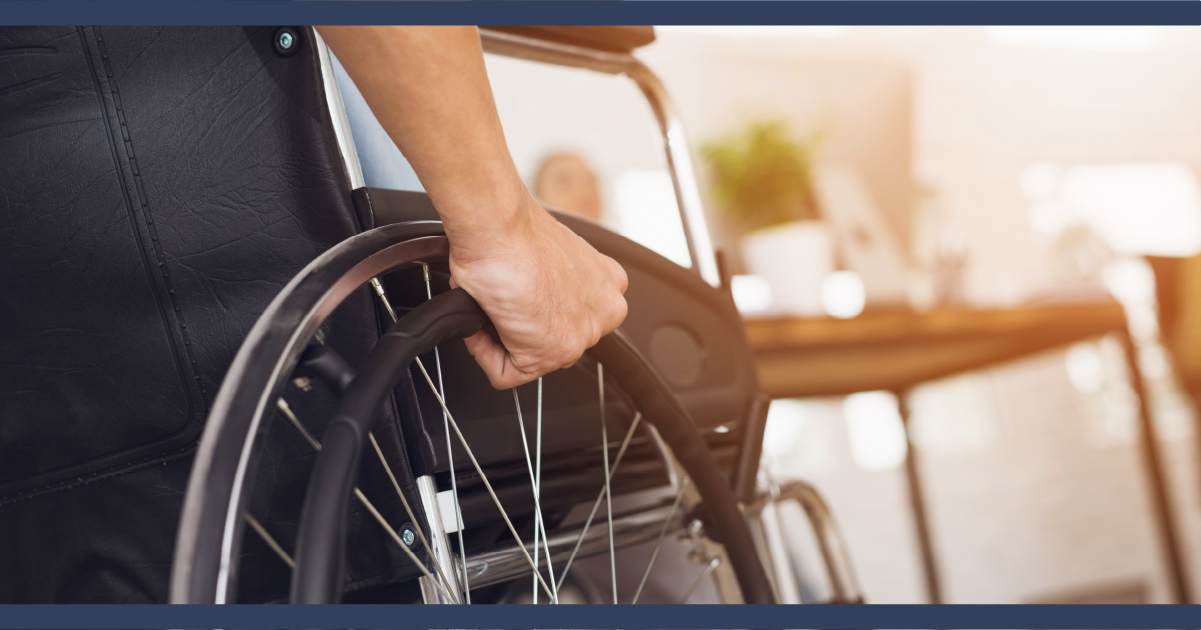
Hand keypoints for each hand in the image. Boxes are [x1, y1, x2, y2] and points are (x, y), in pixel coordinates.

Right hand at [448, 189, 628, 388]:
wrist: (498, 226)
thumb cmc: (512, 230)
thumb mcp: (547, 257)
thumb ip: (550, 284)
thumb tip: (526, 299)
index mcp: (607, 284)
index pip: (570, 316)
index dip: (532, 310)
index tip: (517, 297)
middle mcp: (604, 311)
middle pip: (551, 338)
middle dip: (519, 327)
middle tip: (499, 302)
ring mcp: (582, 335)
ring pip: (529, 357)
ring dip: (499, 338)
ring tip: (490, 307)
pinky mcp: (551, 352)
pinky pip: (506, 373)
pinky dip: (484, 353)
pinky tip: (482, 324)